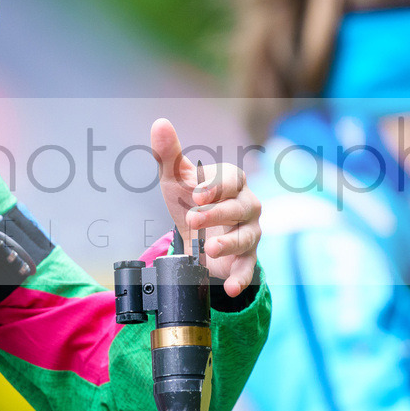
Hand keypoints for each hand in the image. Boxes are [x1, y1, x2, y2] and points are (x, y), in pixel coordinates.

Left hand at [151, 118, 260, 296]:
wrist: (196, 236)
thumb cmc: (191, 200)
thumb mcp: (176, 179)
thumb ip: (168, 154)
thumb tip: (159, 124)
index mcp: (233, 182)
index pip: (232, 179)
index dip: (215, 186)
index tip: (196, 193)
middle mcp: (247, 205)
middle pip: (240, 208)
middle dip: (217, 214)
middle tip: (192, 221)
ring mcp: (250, 232)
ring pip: (246, 237)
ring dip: (228, 243)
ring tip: (208, 248)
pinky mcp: (246, 258)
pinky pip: (249, 268)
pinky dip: (241, 278)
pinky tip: (230, 286)